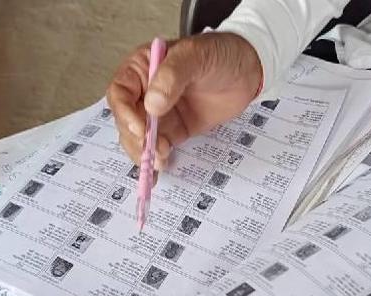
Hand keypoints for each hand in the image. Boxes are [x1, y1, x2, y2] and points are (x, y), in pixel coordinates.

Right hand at [107, 32, 261, 168]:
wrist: (250, 71)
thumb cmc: (221, 54)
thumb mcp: (196, 56)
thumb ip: (172, 76)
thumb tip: (152, 105)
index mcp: (143, 67)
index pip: (120, 92)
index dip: (125, 113)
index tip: (140, 129)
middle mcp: (146, 91)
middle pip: (126, 120)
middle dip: (135, 138)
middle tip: (151, 150)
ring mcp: (159, 113)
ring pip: (138, 138)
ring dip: (144, 152)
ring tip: (160, 160)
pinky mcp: (175, 130)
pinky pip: (158, 146)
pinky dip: (156, 158)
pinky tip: (160, 166)